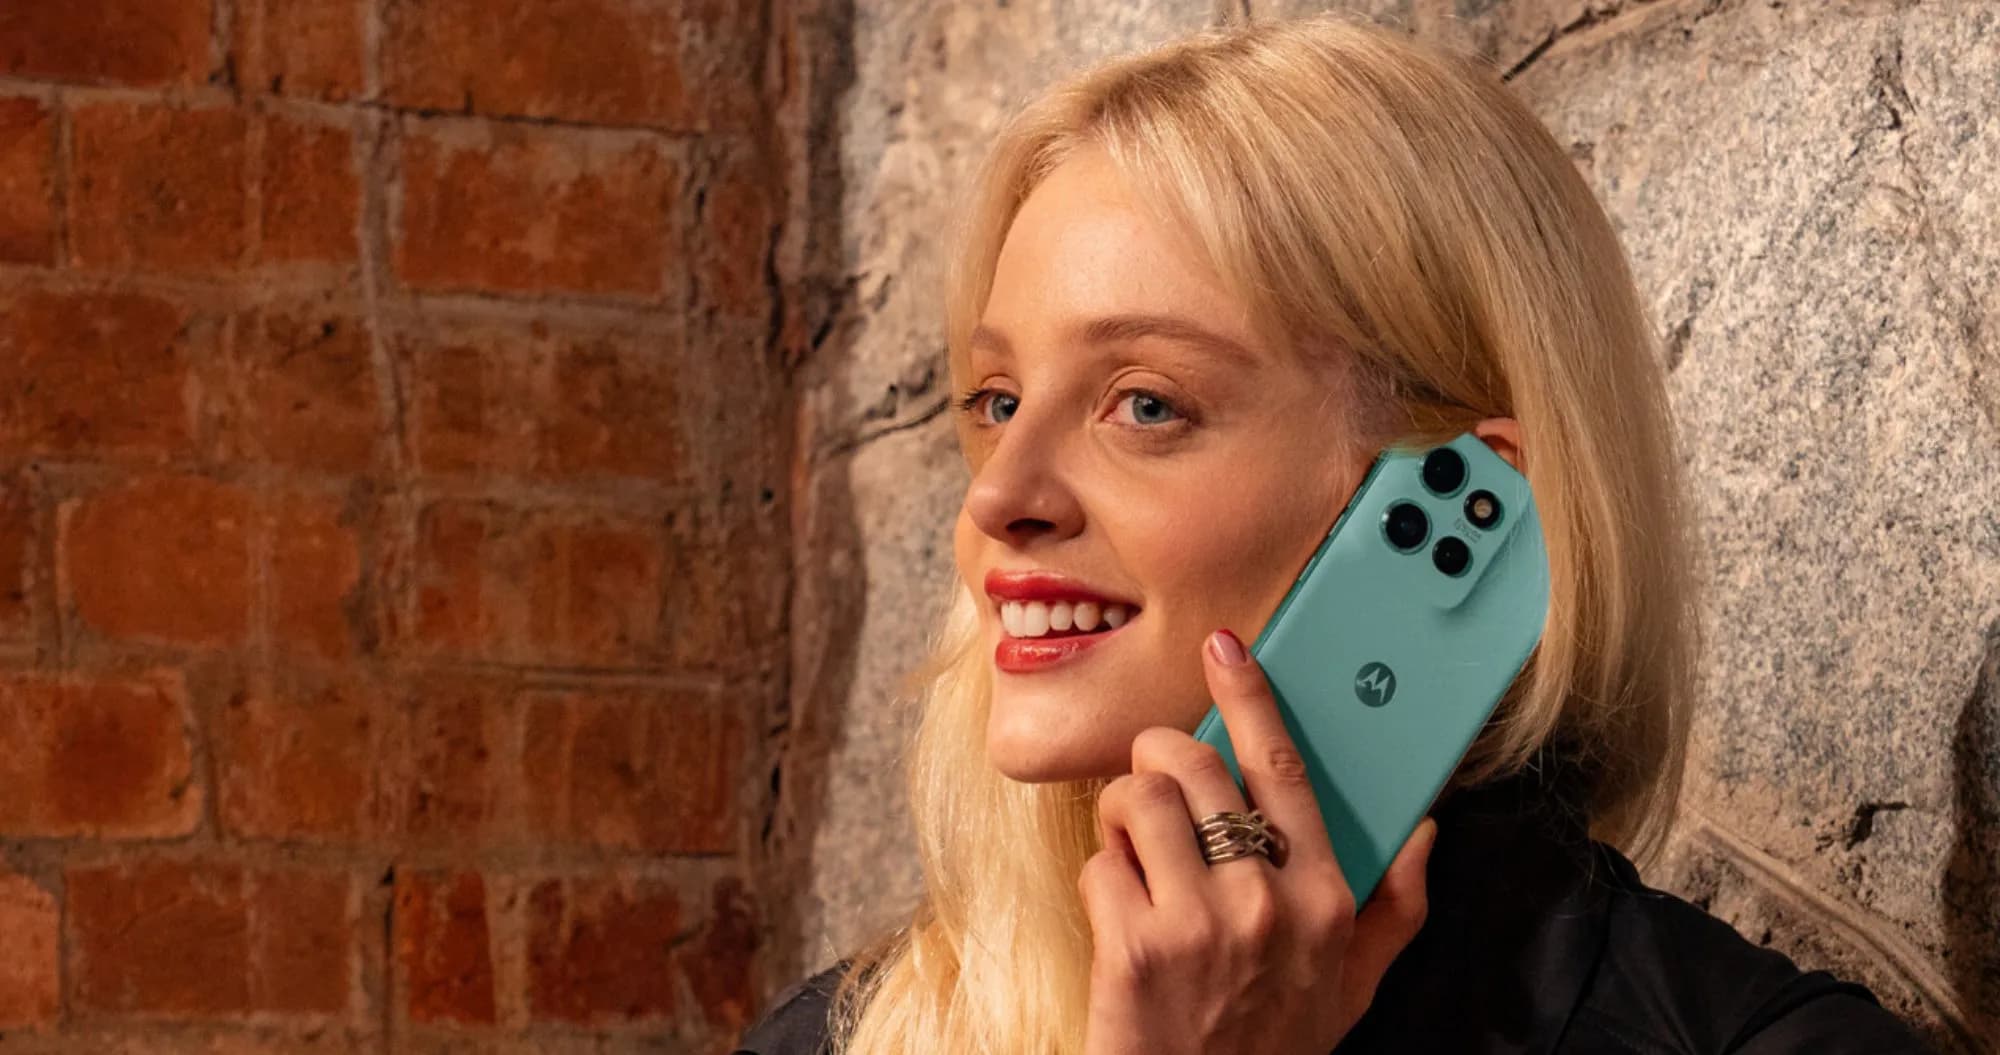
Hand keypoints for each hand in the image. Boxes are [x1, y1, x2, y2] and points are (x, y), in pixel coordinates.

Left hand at [1078, 628, 1436, 1054]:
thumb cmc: (1272, 1046)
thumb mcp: (1353, 987)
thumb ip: (1396, 906)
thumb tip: (1424, 830)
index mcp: (1325, 900)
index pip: (1284, 769)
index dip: (1249, 697)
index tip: (1225, 650)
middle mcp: (1266, 903)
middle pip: (1195, 767)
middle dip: (1160, 759)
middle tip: (1156, 783)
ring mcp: (1198, 924)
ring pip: (1139, 802)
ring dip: (1124, 816)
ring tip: (1136, 851)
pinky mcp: (1136, 949)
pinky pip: (1099, 864)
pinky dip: (1099, 879)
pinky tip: (1120, 912)